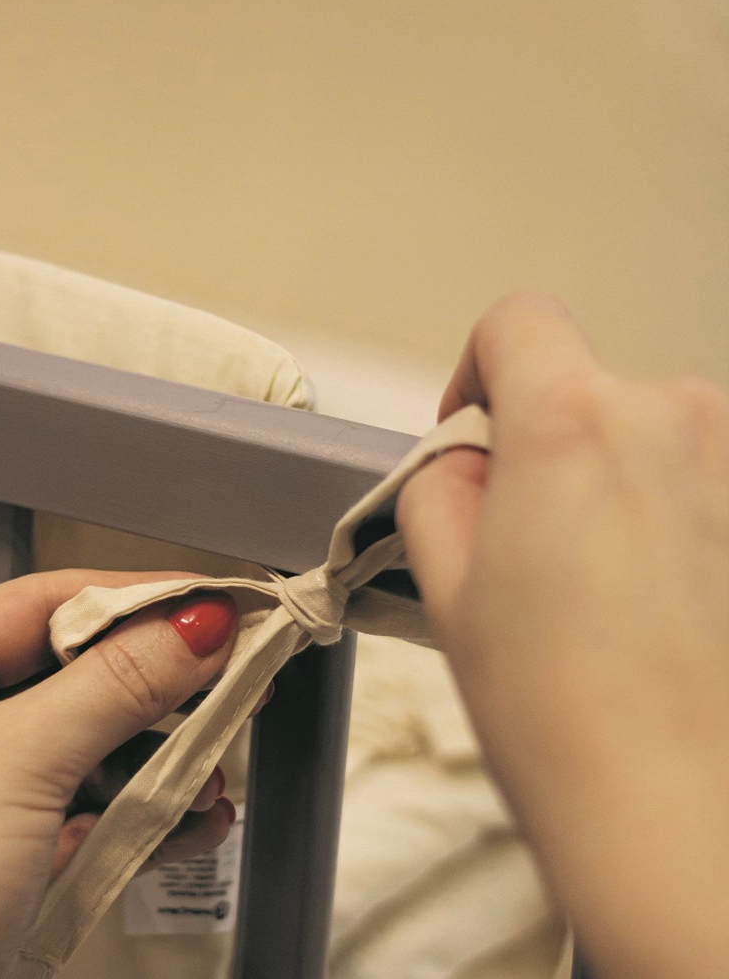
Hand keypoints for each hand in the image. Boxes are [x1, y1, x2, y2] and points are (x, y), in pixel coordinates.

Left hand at [0, 571, 240, 978]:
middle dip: (159, 683)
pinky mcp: (11, 847)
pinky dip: (147, 810)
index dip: (136, 597)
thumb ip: (116, 685)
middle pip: (77, 671)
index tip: (213, 598)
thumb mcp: (20, 766)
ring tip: (214, 763)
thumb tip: (195, 625)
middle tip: (234, 668)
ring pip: (94, 741)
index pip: (45, 602)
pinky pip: (94, 805)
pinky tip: (194, 816)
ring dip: (162, 756)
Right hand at [396, 294, 728, 978]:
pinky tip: (661, 607)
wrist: (684, 818)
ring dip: (616, 485)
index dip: (477, 371)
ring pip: (654, 439)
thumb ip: (438, 488)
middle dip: (544, 447)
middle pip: (587, 389)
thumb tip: (463, 464)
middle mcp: (675, 420)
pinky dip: (676, 520)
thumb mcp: (449, 586)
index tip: (472, 432)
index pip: (517, 323)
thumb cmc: (566, 717)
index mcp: (572, 425)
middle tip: (528, 547)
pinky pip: (709, 485)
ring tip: (602, 594)